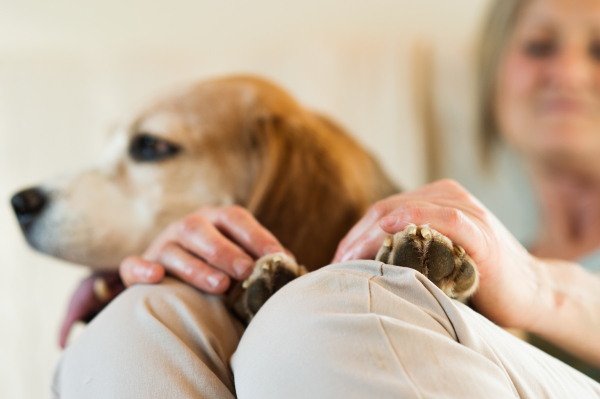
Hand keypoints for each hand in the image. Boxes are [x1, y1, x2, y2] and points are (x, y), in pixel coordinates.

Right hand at [119, 205, 288, 293]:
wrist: (174, 279)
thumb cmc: (219, 268)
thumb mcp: (239, 258)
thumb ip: (260, 259)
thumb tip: (293, 267)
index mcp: (215, 220)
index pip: (235, 218)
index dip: (256, 235)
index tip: (278, 256)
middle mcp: (187, 227)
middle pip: (200, 229)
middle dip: (225, 250)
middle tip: (246, 270)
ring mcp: (162, 245)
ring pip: (173, 249)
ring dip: (196, 266)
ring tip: (220, 285)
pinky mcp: (141, 266)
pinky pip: (133, 265)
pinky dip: (142, 270)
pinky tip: (156, 278)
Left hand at [333, 179, 540, 329]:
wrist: (532, 293)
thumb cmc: (478, 278)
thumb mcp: (436, 255)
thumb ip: (407, 248)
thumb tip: (358, 263)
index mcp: (434, 198)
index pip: (381, 211)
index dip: (354, 235)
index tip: (336, 261)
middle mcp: (447, 196)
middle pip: (385, 210)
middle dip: (355, 239)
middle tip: (335, 265)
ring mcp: (466, 210)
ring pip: (405, 211)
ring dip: (371, 235)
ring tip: (349, 261)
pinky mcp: (480, 230)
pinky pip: (444, 218)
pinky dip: (416, 219)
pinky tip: (391, 228)